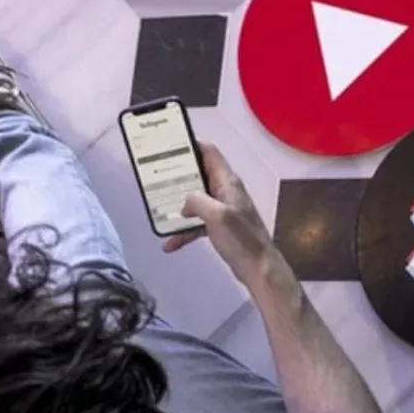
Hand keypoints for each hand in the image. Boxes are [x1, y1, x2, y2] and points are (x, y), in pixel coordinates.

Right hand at [162, 142, 273, 282]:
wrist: (258, 268)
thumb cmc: (242, 239)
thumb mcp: (217, 215)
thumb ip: (197, 201)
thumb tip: (185, 201)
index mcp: (227, 183)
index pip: (209, 153)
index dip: (191, 145)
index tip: (169, 144)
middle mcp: (225, 192)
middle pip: (198, 176)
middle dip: (177, 177)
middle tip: (155, 177)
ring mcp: (223, 210)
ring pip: (195, 201)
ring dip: (178, 207)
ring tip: (158, 210)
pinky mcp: (220, 227)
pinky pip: (197, 223)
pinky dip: (184, 231)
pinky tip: (171, 243)